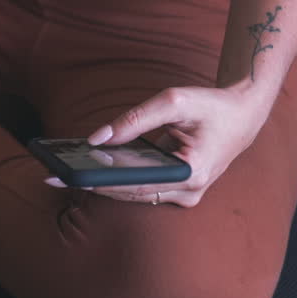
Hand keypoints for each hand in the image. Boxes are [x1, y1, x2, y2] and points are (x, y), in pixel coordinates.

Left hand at [60, 83, 273, 207]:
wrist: (243, 116)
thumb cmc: (211, 106)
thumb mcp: (173, 101)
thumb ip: (135, 119)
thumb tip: (97, 139)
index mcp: (192, 173)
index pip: (136, 184)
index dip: (100, 182)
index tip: (69, 178)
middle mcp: (189, 192)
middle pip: (131, 194)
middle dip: (93, 185)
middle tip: (53, 179)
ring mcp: (185, 196)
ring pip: (135, 195)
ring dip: (102, 185)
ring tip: (63, 174)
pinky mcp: (178, 192)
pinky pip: (143, 189)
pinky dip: (118, 180)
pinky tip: (89, 169)